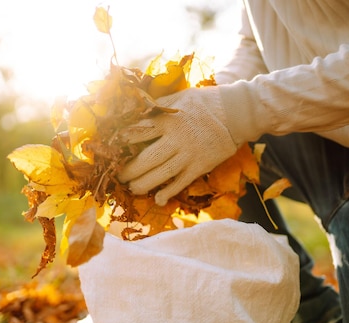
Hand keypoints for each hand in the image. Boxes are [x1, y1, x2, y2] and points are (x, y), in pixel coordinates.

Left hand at [118, 87, 244, 205]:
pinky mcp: (199, 166)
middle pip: (146, 159)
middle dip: (129, 170)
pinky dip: (168, 192)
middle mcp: (175, 139)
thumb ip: (158, 106)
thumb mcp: (179, 97)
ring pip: (161, 174)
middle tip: (120, 175)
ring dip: (143, 184)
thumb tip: (136, 109)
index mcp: (167, 120)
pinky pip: (180, 183)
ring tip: (133, 188)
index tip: (111, 150)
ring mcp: (188, 155)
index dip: (121, 142)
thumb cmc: (204, 103)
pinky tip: (158, 199)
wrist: (236, 113)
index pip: (137, 132)